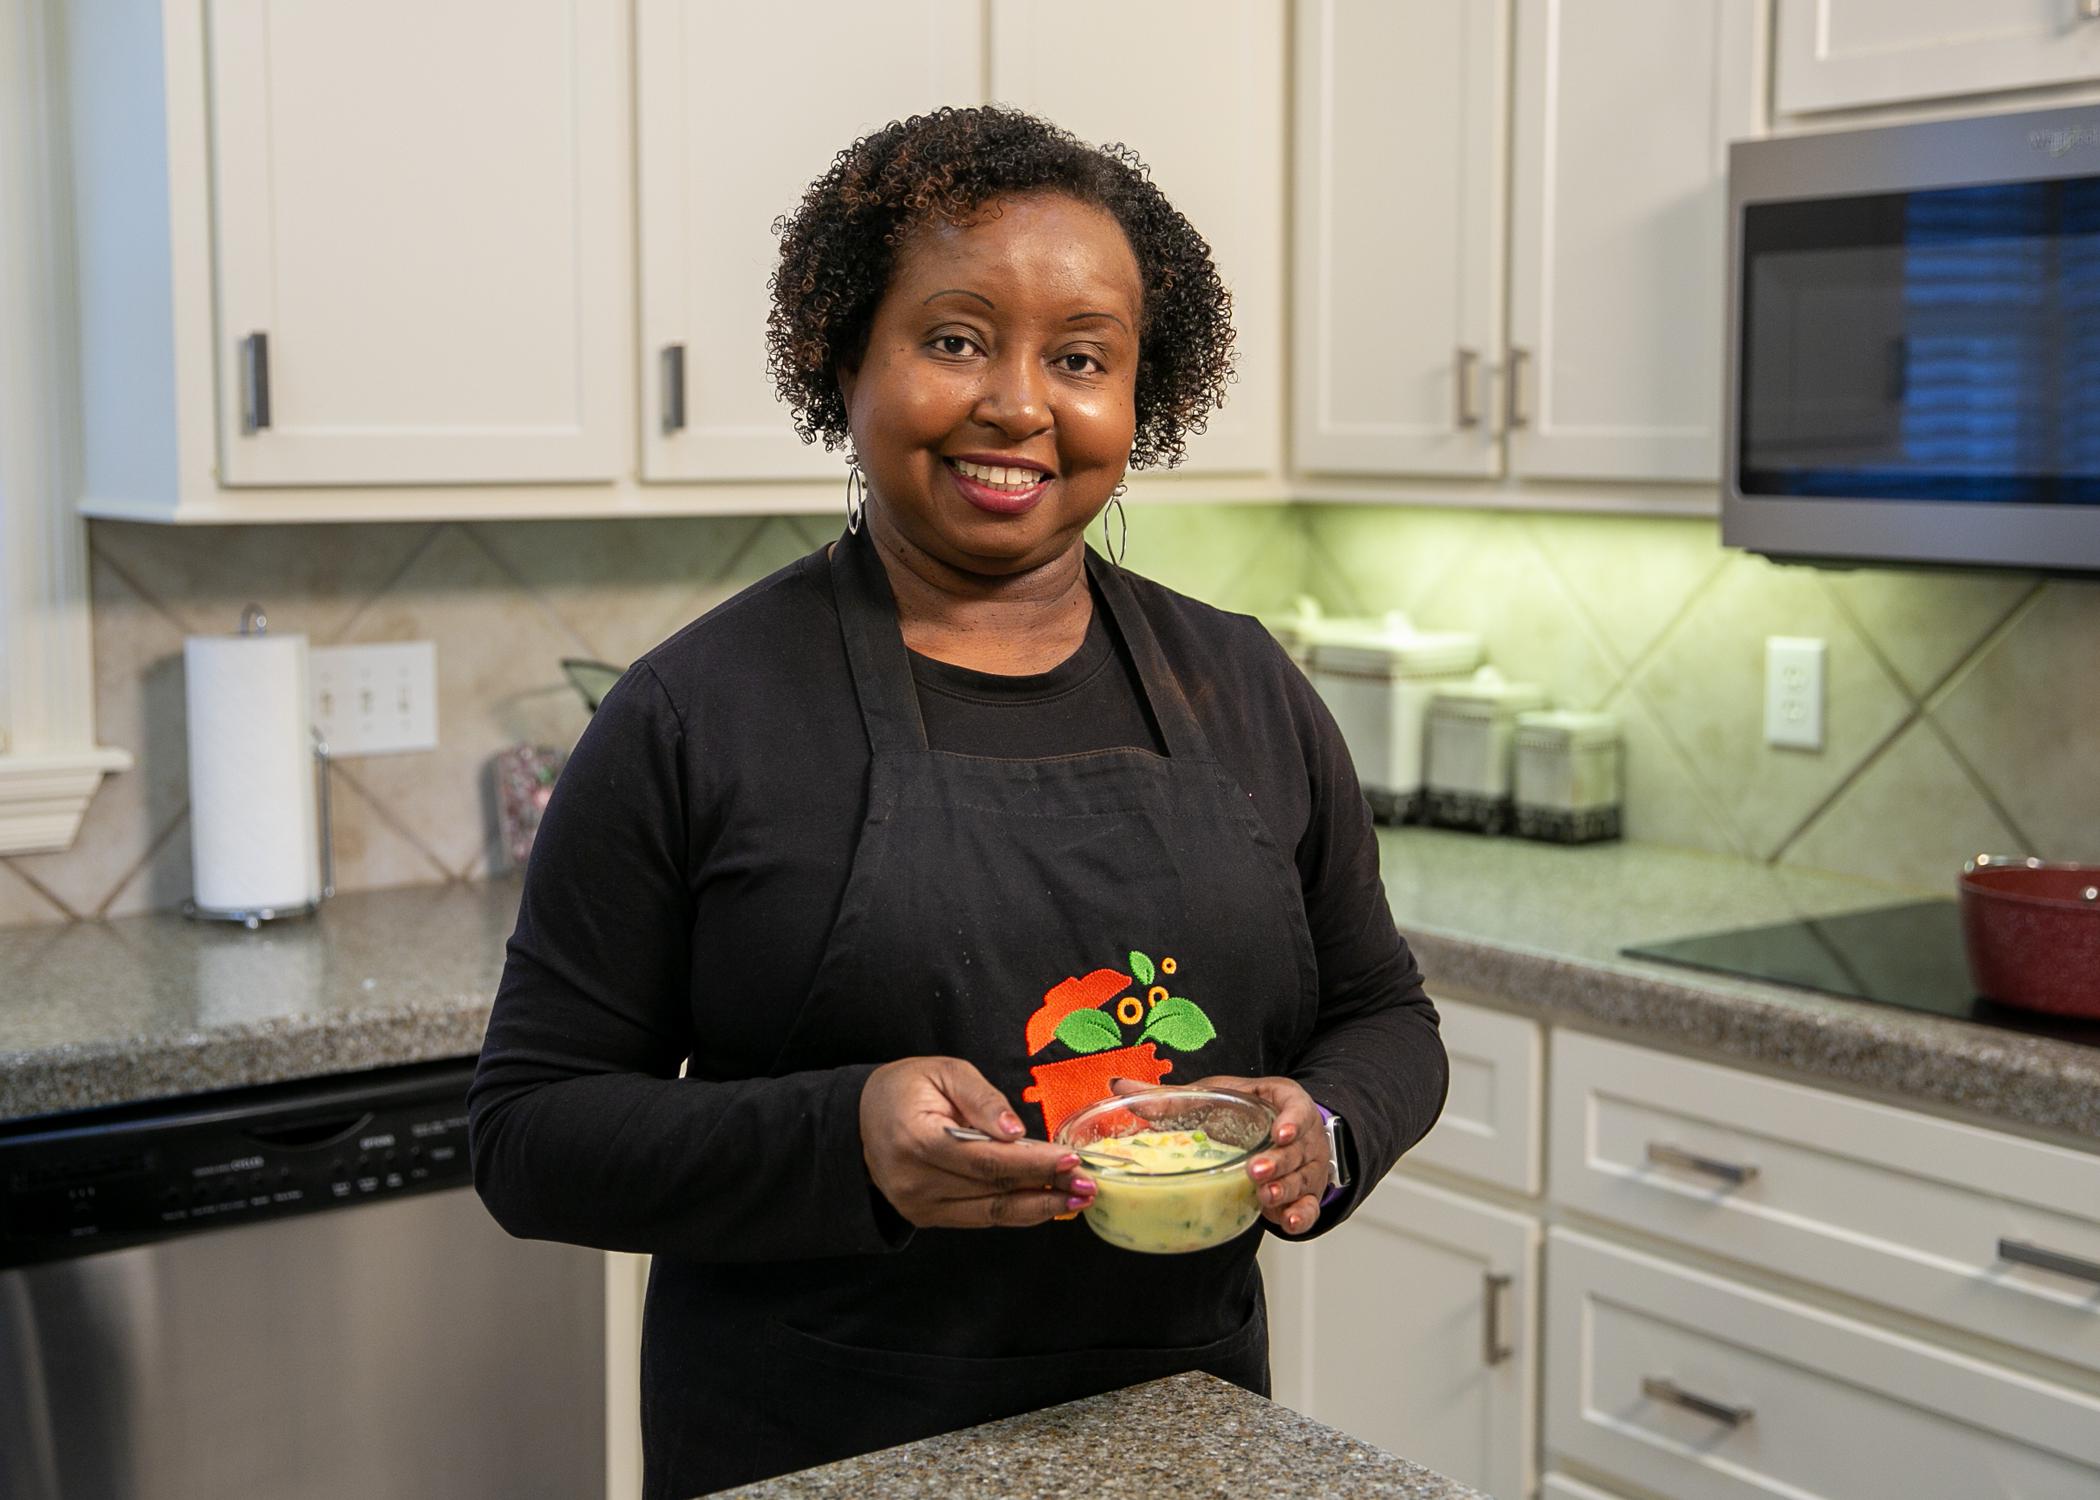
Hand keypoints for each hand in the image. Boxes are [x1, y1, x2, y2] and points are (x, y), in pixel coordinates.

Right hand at [860, 1057, 1094, 1228]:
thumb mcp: (945, 1072)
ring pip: (990, 1211)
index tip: (1069, 1160)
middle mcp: (914, 1180)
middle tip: (1088, 1185)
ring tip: (1077, 1198)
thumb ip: (982, 1100)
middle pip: (992, 1189)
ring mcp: (918, 1204)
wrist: (864, 1116)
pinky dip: (1015, 1211)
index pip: (985, 1159)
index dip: (1031, 1163)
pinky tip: (1045, 1203)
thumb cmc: (908, 1087)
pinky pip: (979, 1217)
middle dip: (1046, 1188)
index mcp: (916, 1139)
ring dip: (1038, 1207)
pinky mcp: (925, 1216)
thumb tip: (1017, 1132)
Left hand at [1115, 1073, 1328, 1235]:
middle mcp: (1301, 1135)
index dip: (1292, 1120)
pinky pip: (1310, 1207)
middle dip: (1279, 1162)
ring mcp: (1306, 1166)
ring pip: (1303, 1180)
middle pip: (1298, 1149)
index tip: (1279, 1133)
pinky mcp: (1305, 1194)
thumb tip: (1119, 1087)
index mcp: (1282, 1103)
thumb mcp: (1210, 1096)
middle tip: (1256, 1171)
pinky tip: (1286, 1221)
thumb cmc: (1239, 1111)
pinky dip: (1300, 1216)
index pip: (1297, 1107)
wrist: (1274, 1129)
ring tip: (1264, 1195)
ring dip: (1285, 1189)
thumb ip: (1168, 1097)